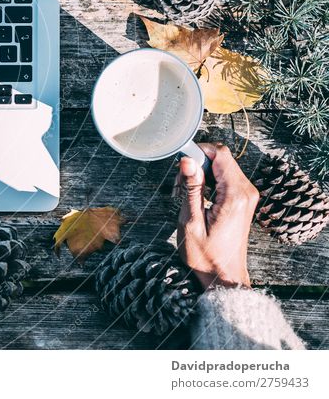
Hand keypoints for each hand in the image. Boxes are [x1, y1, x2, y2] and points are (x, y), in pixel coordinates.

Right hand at [175, 143, 258, 289]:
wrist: (224, 275)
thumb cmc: (206, 255)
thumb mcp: (191, 221)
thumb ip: (191, 188)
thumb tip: (187, 161)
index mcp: (234, 195)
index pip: (220, 154)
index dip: (199, 152)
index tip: (181, 164)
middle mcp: (246, 192)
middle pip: (221, 158)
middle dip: (197, 164)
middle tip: (180, 185)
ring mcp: (247, 195)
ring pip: (222, 167)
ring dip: (201, 173)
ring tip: (185, 193)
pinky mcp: (243, 200)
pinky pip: (225, 178)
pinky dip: (209, 181)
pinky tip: (196, 197)